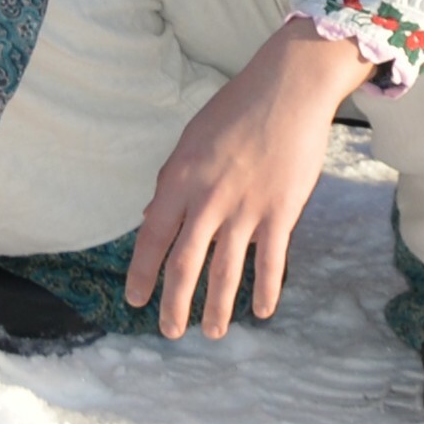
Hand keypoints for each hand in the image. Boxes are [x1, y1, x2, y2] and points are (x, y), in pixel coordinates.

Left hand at [125, 22, 367, 338]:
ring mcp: (246, 208)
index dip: (142, 272)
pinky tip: (262, 311)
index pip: (152, 236)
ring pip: (227, 272)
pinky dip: (266, 291)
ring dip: (218, 308)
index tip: (136, 299)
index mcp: (180, 179)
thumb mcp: (191, 141)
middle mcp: (208, 198)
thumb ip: (173, 182)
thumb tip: (151, 217)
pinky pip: (271, 262)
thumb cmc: (236, 110)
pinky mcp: (281, 212)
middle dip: (175, 304)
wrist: (287, 89)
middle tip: (171, 332)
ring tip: (213, 333)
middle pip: (186, 264)